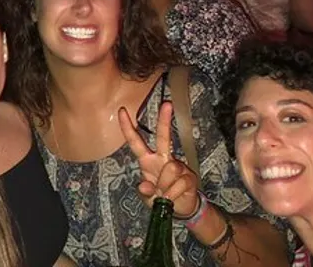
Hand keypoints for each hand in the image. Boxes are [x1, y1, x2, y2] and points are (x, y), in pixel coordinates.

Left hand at [118, 101, 199, 217]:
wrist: (181, 208)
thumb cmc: (160, 198)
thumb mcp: (148, 198)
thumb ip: (145, 192)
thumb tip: (145, 186)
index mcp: (147, 161)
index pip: (135, 142)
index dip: (127, 127)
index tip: (122, 110)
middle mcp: (162, 158)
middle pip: (162, 137)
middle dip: (164, 120)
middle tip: (166, 104)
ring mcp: (177, 166)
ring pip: (171, 167)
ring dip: (166, 186)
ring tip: (165, 194)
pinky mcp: (190, 175)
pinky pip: (180, 183)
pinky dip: (174, 194)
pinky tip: (173, 198)